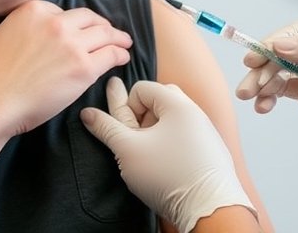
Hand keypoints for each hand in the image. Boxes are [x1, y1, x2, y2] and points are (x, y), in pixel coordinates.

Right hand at [0, 0, 132, 137]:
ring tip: (124, 43)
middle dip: (101, 25)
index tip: (80, 31)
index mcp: (32, 11)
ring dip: (117, 37)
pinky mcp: (83, 69)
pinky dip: (120, 55)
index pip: (63, 12)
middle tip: (109, 32)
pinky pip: (110, 56)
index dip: (73, 23)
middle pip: (89, 19)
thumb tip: (5, 38)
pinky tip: (123, 58)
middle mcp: (55, 22)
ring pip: (105, 35)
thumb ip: (4, 33)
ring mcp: (71, 44)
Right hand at [80, 78, 255, 232]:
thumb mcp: (128, 150)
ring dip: (157, 132)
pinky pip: (186, 136)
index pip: (142, 88)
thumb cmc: (169, 176)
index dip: (128, 108)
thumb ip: (106, 128)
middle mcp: (195, 111)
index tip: (129, 134)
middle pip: (159, 100)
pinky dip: (172, 145)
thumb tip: (87, 113)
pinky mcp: (211, 150)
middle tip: (139, 142)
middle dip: (143, 117)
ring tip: (152, 157)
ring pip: (173, 120)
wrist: (211, 209)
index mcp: (177, 104)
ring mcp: (206, 131)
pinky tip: (168, 166)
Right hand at [235, 12, 297, 201]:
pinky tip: (263, 106)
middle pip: (293, 47)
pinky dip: (271, 96)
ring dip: (264, 80)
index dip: (288, 35)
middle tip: (249, 74)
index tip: (268, 50)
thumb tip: (283, 42)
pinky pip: (286, 91)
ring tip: (248, 95)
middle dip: (268, 60)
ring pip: (285, 69)